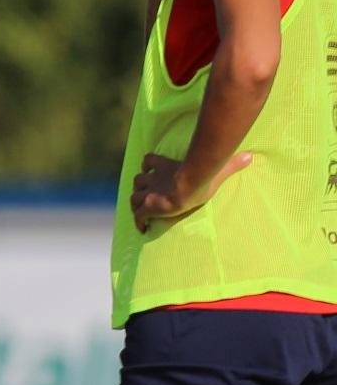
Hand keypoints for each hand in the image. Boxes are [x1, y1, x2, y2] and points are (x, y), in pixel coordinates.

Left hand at [131, 149, 249, 229]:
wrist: (188, 187)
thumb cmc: (202, 177)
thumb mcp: (218, 168)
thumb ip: (231, 163)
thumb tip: (250, 156)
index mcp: (166, 167)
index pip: (149, 160)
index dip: (148, 164)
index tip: (149, 169)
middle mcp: (154, 179)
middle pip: (138, 180)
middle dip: (140, 186)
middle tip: (145, 195)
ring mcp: (150, 193)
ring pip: (134, 197)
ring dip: (136, 203)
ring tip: (142, 211)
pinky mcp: (148, 208)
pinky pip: (137, 216)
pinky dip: (138, 222)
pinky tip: (142, 229)